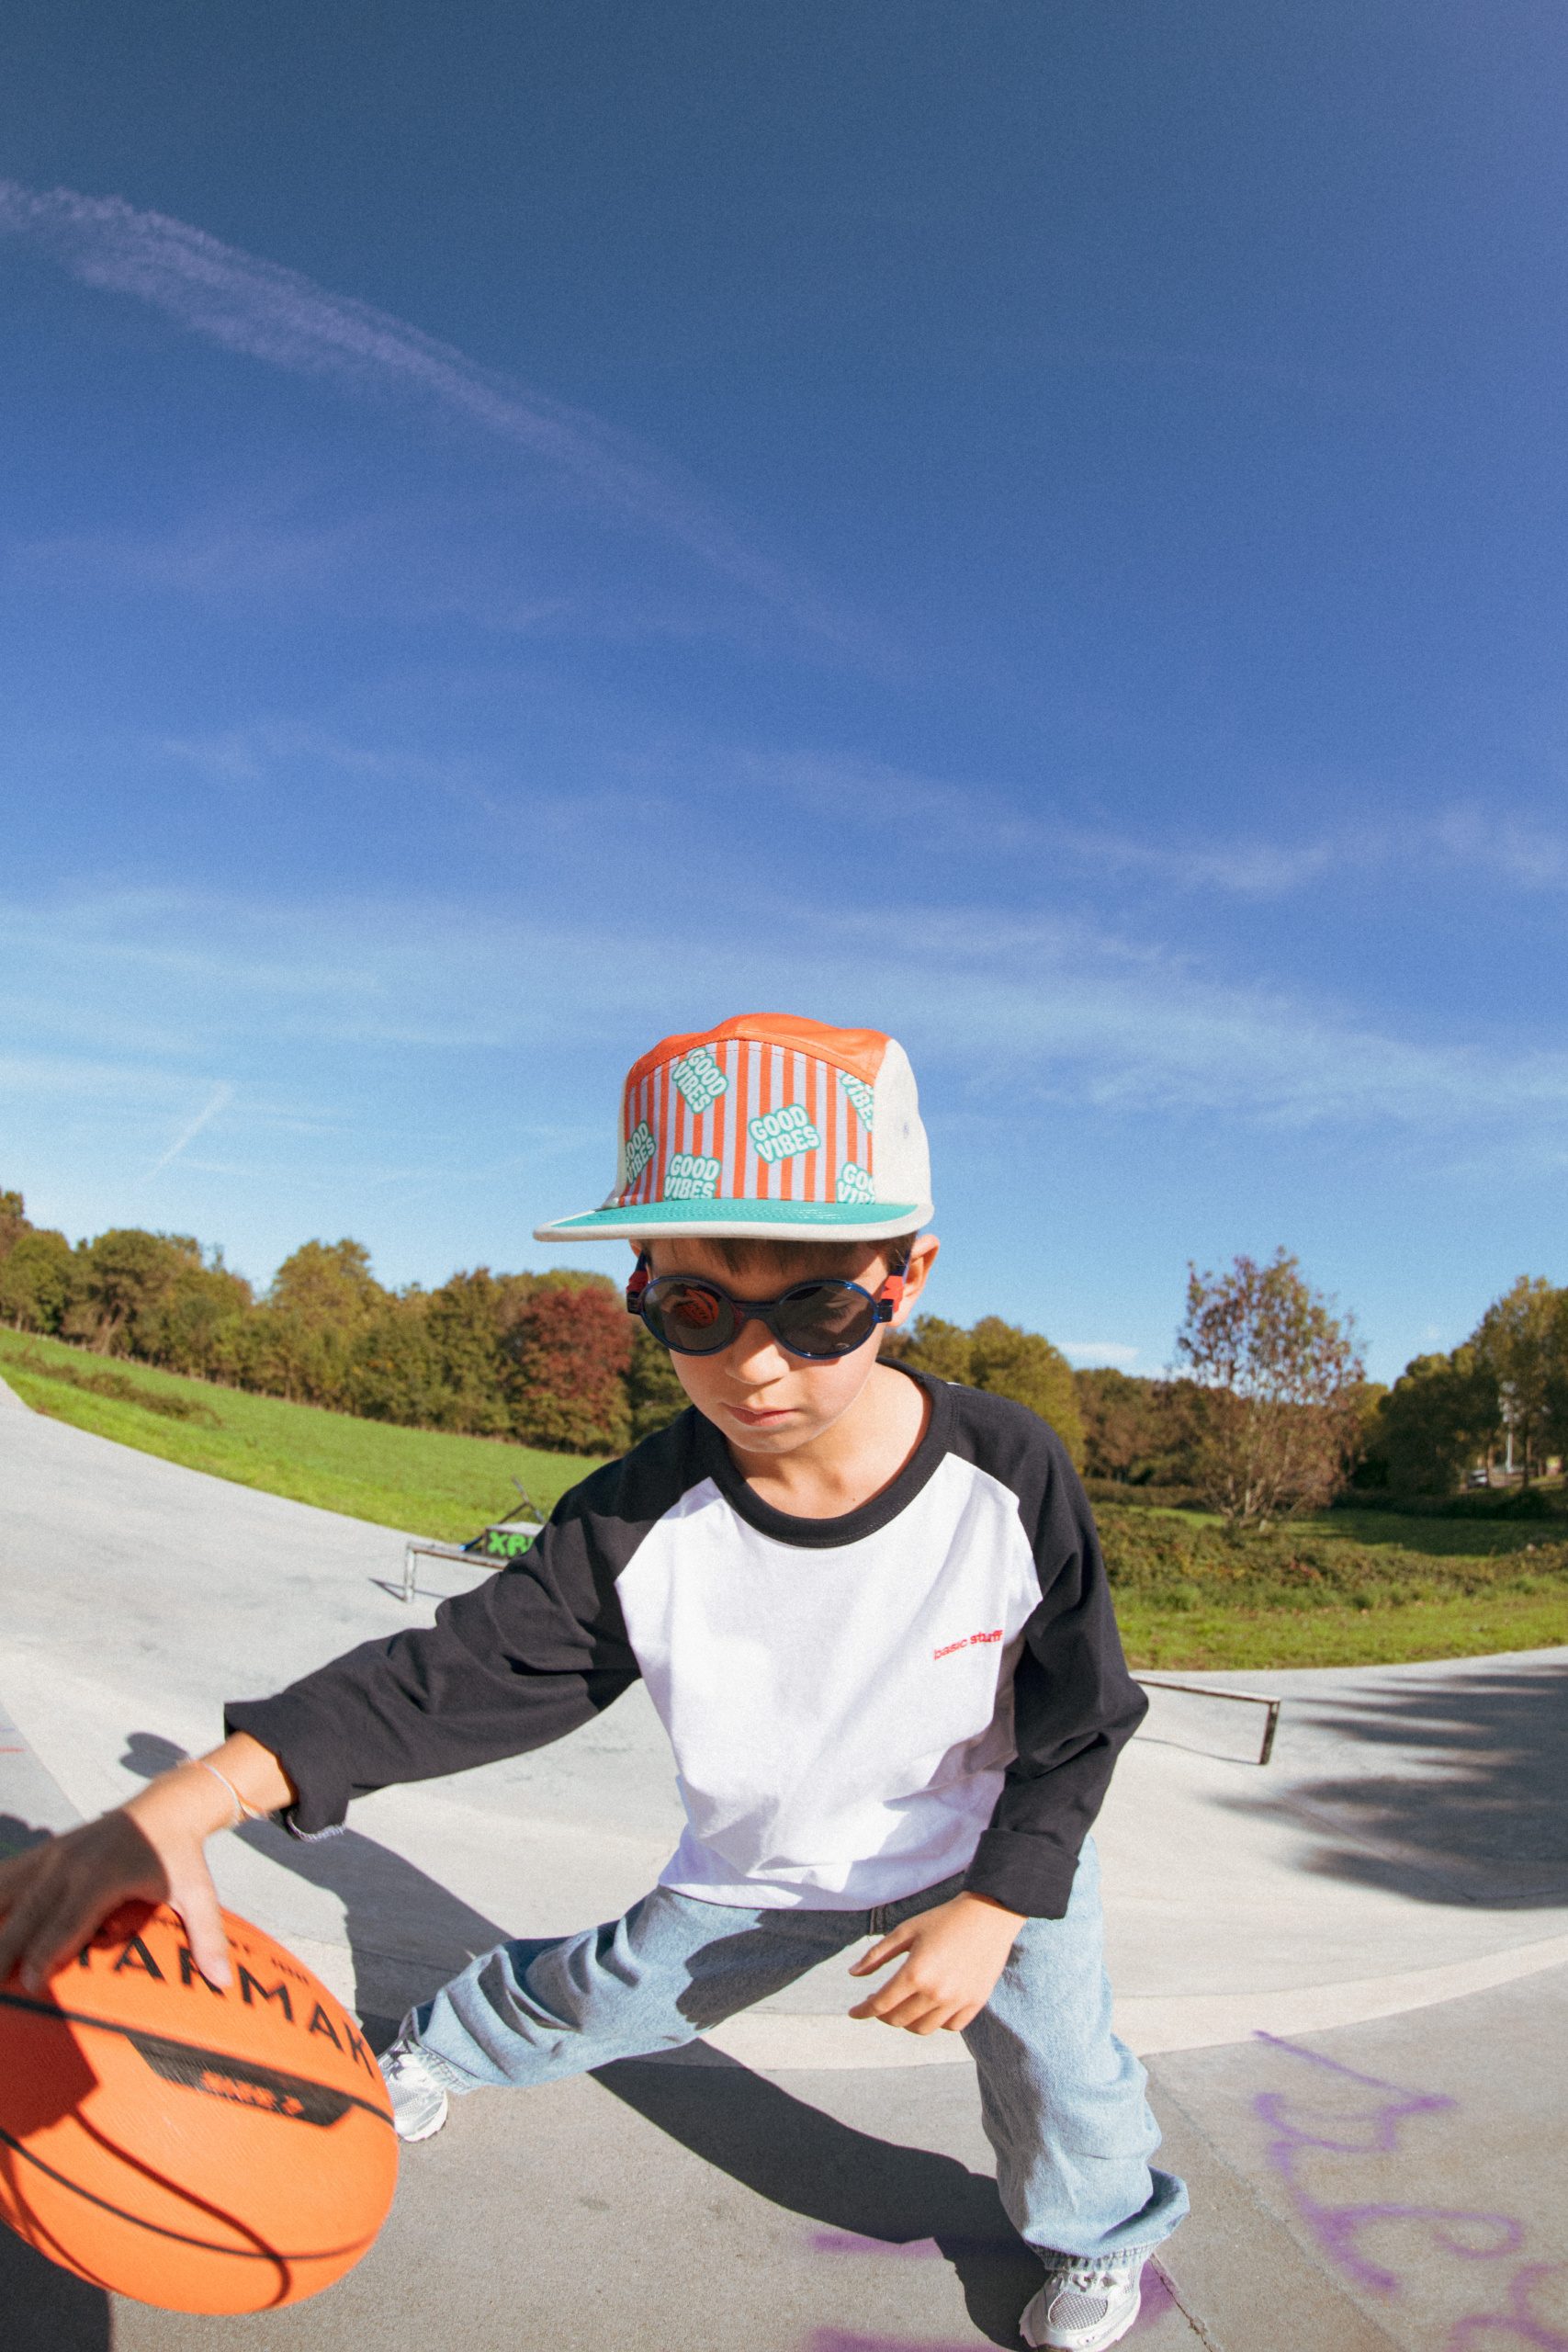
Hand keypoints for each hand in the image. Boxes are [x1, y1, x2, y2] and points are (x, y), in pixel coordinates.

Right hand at [0, 1736, 290, 1994]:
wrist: (163, 1807)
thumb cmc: (180, 1857)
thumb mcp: (199, 1893)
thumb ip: (208, 1937)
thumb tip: (222, 1983)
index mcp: (103, 1878)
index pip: (67, 1922)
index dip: (46, 1954)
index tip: (30, 1985)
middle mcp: (70, 1865)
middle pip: (28, 1914)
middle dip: (5, 1951)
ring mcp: (53, 1855)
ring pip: (8, 1893)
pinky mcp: (44, 1851)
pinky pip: (7, 1874)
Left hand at [846, 1891, 1024, 2035]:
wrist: (988, 1915)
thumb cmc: (942, 1919)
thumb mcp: (905, 1931)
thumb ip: (877, 1955)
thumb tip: (852, 1973)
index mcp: (915, 1973)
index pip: (880, 2004)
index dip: (863, 2010)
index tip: (853, 2012)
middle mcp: (935, 1993)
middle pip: (898, 2020)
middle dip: (882, 2014)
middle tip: (879, 2000)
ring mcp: (957, 2001)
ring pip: (922, 2028)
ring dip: (906, 2021)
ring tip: (902, 2004)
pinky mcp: (974, 2004)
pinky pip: (949, 2026)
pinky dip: (934, 2021)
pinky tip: (929, 2006)